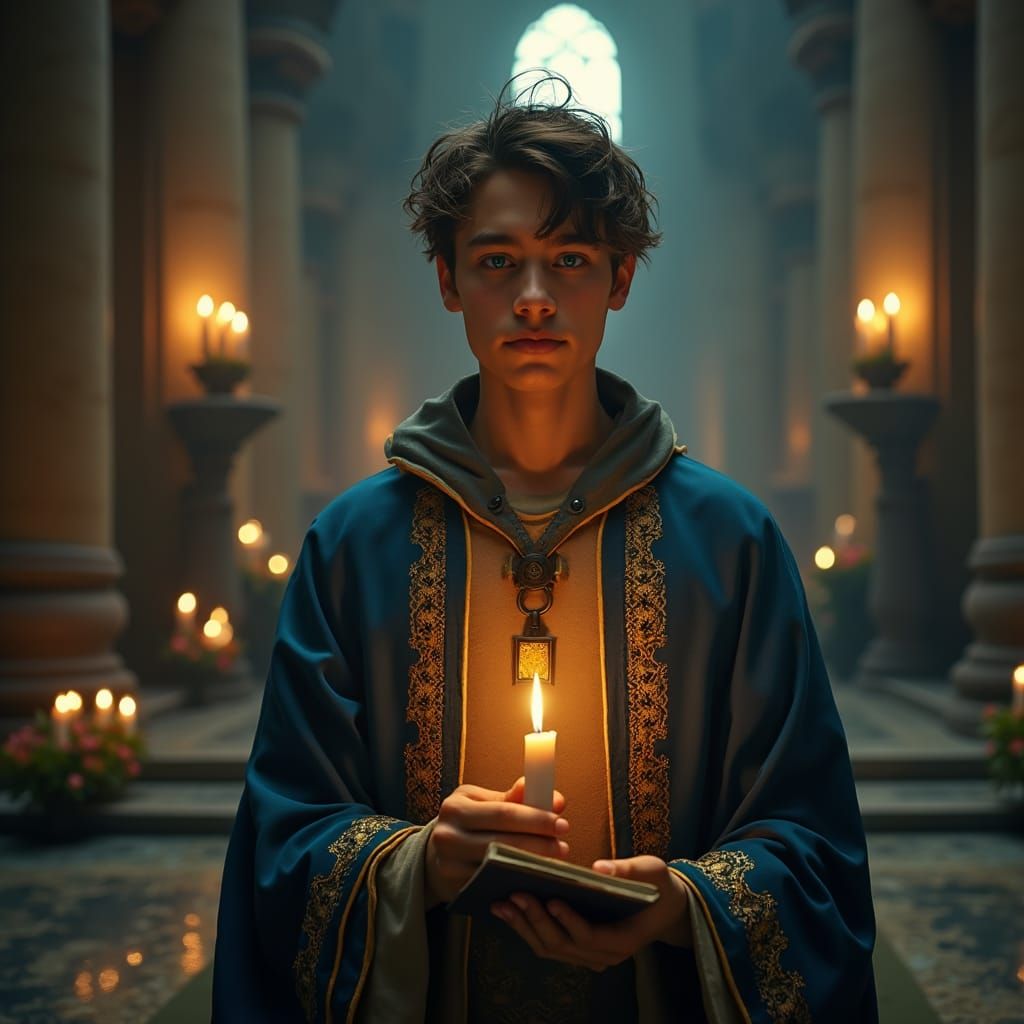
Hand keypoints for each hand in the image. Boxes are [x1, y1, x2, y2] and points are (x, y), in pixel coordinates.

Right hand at [425, 777, 568, 907]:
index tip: (561, 822)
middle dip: (538, 844)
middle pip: (502, 841)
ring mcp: (449, 866)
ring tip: (555, 862)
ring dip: (531, 864)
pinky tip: (535, 877)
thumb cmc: (467, 823)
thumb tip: (554, 799)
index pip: (503, 813)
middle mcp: (447, 836)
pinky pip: (493, 885)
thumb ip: (516, 799)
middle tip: (563, 846)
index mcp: (456, 807)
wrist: (434, 855)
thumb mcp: (482, 802)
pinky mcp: (455, 889)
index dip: (535, 819)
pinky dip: (517, 881)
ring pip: (499, 866)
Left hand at [491, 855, 691, 970]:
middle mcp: (603, 955)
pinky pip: (547, 944)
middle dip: (536, 920)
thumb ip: (629, 870)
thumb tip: (599, 868)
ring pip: (549, 948)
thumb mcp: (652, 871)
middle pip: (562, 945)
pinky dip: (526, 928)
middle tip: (514, 895)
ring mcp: (588, 955)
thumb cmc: (657, 885)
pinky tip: (509, 910)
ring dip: (524, 927)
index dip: (568, 920)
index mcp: (623, 940)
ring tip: (502, 904)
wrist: (664, 906)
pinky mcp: (576, 947)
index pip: (589, 936)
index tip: (550, 899)